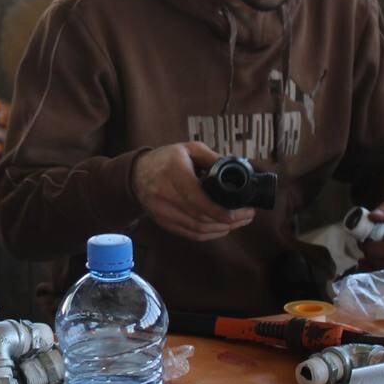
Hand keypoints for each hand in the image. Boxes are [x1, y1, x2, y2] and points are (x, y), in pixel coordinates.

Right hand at [131, 142, 256, 241]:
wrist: (136, 173)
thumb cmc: (165, 159)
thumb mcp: (188, 149)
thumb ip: (211, 157)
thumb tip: (235, 170)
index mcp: (173, 172)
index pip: (198, 199)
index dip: (220, 211)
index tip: (241, 212)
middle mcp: (165, 193)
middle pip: (200, 217)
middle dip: (228, 221)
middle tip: (247, 216)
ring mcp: (162, 211)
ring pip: (196, 229)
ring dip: (221, 229)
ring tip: (238, 222)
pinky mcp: (162, 222)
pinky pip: (189, 234)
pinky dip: (208, 234)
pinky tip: (221, 228)